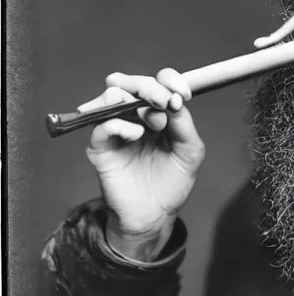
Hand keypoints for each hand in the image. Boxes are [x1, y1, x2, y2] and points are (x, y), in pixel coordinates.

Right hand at [79, 68, 205, 257]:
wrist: (155, 215)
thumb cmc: (172, 183)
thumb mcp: (190, 151)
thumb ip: (184, 123)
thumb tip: (174, 99)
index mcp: (158, 112)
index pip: (158, 82)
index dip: (169, 80)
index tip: (182, 93)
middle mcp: (135, 116)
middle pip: (133, 83)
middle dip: (151, 87)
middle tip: (164, 101)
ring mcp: (116, 129)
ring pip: (113, 95)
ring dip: (134, 99)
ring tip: (153, 120)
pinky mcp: (101, 147)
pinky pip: (102, 125)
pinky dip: (119, 123)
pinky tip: (136, 134)